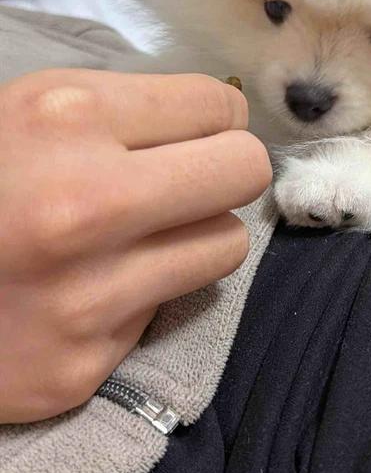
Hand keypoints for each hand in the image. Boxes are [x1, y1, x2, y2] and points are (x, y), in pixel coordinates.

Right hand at [0, 69, 270, 423]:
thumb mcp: (24, 111)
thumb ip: (119, 110)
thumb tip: (222, 114)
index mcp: (66, 120)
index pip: (220, 106)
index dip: (213, 118)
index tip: (195, 133)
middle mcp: (85, 206)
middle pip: (243, 172)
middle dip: (223, 170)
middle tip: (189, 181)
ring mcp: (85, 295)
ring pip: (224, 248)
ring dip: (191, 238)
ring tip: (136, 238)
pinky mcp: (81, 366)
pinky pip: (163, 312)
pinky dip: (139, 297)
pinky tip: (86, 290)